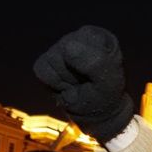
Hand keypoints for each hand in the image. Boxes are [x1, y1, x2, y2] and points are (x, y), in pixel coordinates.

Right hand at [33, 25, 133, 142]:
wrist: (95, 114)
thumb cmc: (105, 94)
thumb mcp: (109, 80)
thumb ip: (95, 62)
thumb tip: (67, 46)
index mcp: (99, 37)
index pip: (89, 40)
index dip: (95, 63)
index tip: (103, 75)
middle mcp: (77, 38)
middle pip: (68, 50)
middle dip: (79, 73)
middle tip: (89, 82)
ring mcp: (59, 49)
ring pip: (54, 60)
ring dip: (67, 80)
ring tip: (78, 84)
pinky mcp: (45, 63)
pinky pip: (43, 71)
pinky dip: (55, 85)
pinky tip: (66, 86)